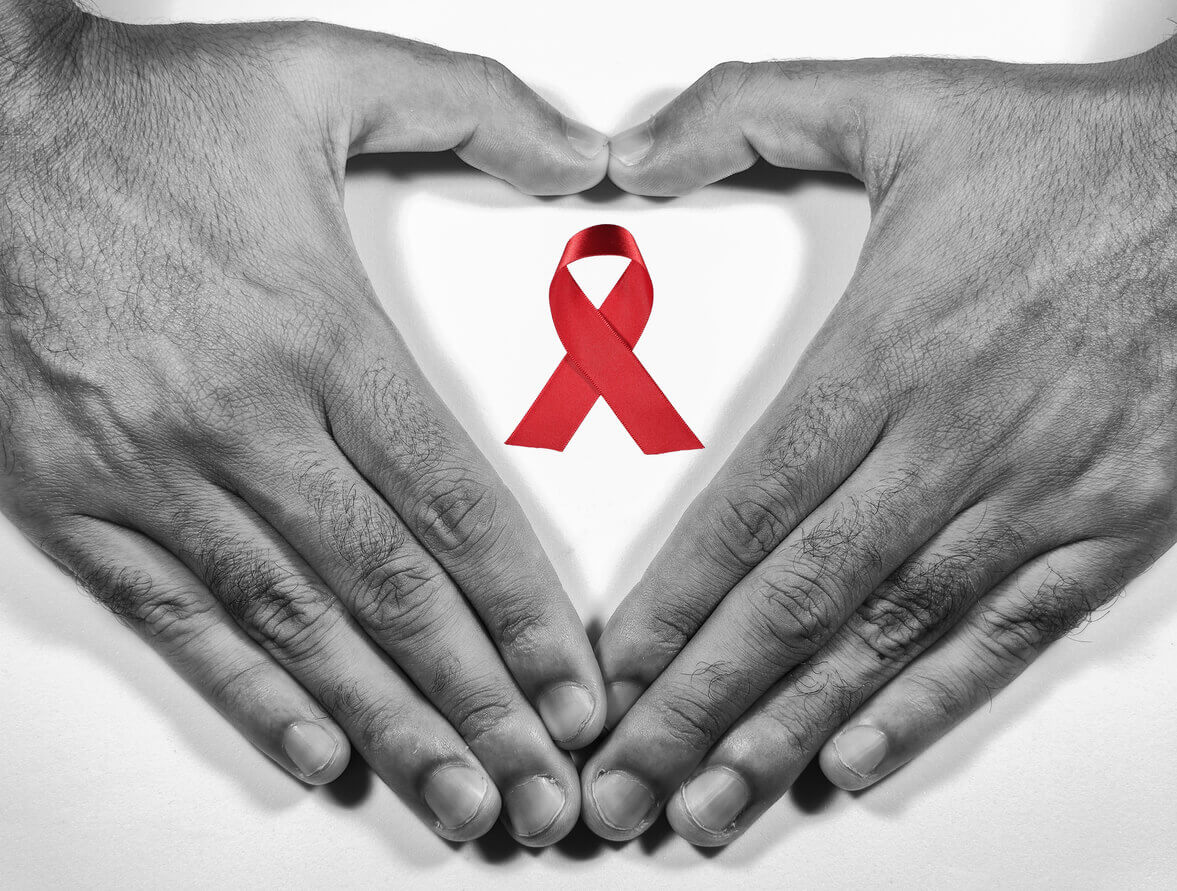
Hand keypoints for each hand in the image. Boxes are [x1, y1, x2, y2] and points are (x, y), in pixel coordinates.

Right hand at [0, 2, 608, 844]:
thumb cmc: (138, 113)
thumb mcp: (321, 73)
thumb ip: (467, 106)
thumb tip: (578, 154)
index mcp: (316, 332)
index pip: (451, 504)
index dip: (522, 609)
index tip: (572, 685)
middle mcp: (241, 420)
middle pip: (391, 592)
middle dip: (480, 704)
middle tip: (543, 789)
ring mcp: (152, 472)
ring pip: (296, 628)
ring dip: (388, 726)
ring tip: (460, 801)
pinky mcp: (76, 500)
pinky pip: (180, 622)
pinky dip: (252, 697)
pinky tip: (321, 757)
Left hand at [585, 45, 1176, 842]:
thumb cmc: (1075, 155)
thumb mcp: (901, 100)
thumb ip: (751, 111)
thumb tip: (635, 153)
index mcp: (890, 354)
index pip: (749, 511)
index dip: (672, 607)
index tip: (611, 677)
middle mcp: (952, 445)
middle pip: (796, 603)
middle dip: (698, 707)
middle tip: (623, 786)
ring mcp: (1032, 499)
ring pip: (885, 643)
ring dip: (787, 732)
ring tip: (709, 804)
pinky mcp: (1105, 528)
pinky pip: (1001, 639)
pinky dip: (923, 707)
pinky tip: (851, 761)